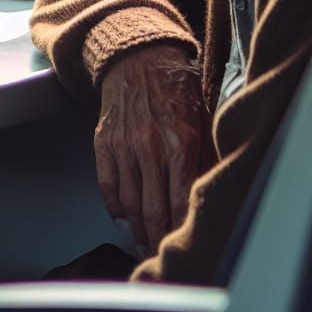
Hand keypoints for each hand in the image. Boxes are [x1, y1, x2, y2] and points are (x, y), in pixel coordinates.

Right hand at [95, 44, 208, 255]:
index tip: (184, 245)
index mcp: (181, 142)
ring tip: (143, 242)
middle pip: (153, 209)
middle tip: (161, 255)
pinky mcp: (104, 140)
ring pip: (129, 202)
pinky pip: (107, 182)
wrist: (139, 57)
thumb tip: (208, 194)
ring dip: (136, 229)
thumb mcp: (202, 120)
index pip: (181, 202)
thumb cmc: (176, 88)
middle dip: (158, 238)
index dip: (181, 230)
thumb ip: (205, 158)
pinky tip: (122, 216)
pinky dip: (114, 205)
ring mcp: (123, 144)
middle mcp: (150, 146)